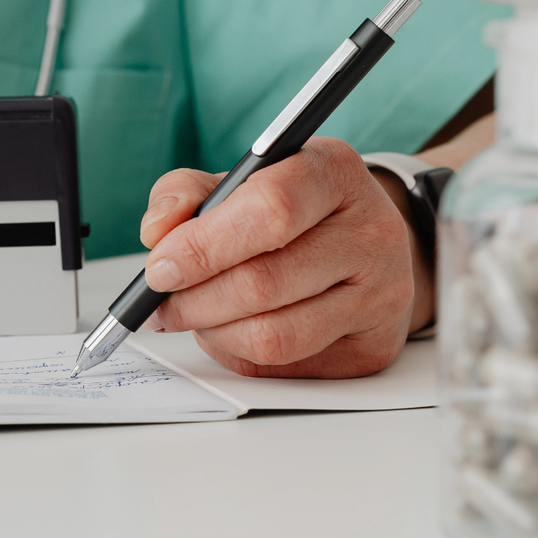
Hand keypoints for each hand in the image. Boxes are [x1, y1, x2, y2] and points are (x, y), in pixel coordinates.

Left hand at [138, 138, 420, 377]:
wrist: (363, 245)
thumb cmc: (292, 211)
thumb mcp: (239, 180)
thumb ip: (187, 194)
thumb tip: (157, 232)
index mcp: (333, 171)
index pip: (270, 209)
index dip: (202, 245)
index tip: (160, 266)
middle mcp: (370, 231)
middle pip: (264, 282)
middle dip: (194, 299)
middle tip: (160, 302)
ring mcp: (381, 294)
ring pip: (273, 335)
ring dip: (213, 331)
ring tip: (194, 315)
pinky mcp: (372, 346)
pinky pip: (284, 365)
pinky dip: (238, 352)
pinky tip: (230, 330)